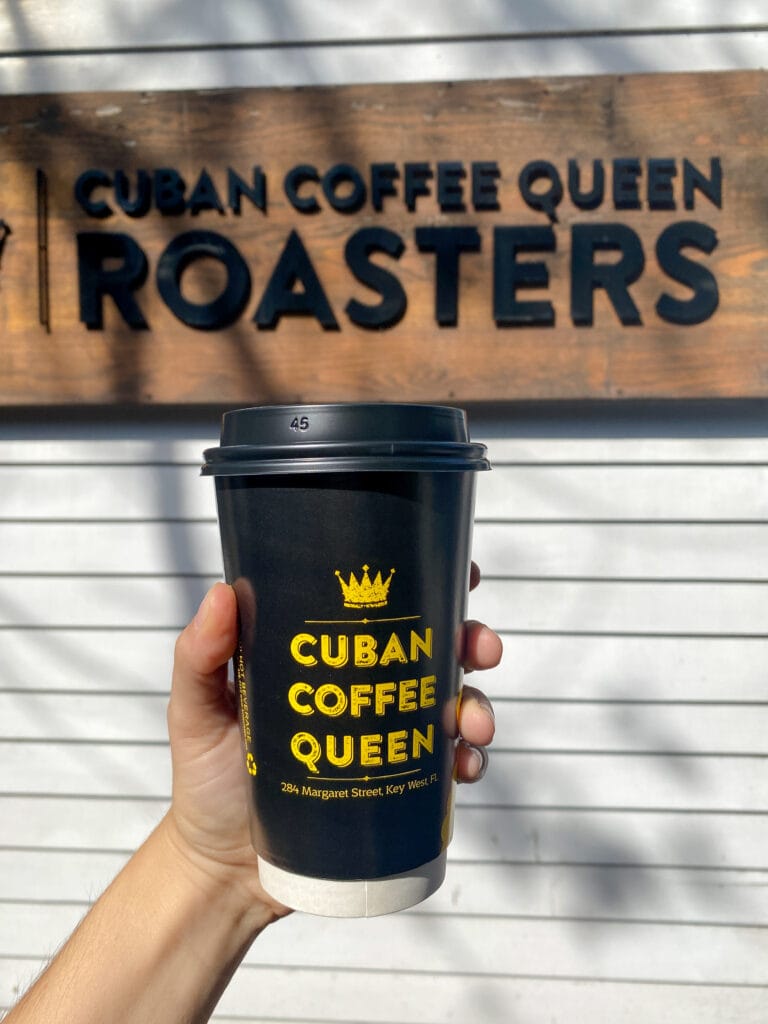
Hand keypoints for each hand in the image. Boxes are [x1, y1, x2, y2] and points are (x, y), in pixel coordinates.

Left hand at [165, 566, 500, 914]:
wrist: (223, 872)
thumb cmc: (205, 781)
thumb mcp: (196, 711)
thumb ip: (198, 656)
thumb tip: (222, 593)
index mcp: (326, 655)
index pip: (382, 607)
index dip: (429, 581)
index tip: (460, 570)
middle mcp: (365, 689)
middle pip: (433, 649)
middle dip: (470, 639)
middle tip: (479, 647)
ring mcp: (386, 738)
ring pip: (453, 703)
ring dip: (478, 704)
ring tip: (473, 723)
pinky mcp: (397, 786)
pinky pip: (447, 766)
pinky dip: (468, 761)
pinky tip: (464, 765)